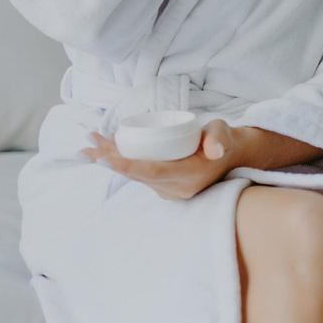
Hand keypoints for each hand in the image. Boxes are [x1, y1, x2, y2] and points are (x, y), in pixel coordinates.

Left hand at [80, 119, 237, 200]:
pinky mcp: (165, 186)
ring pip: (135, 175)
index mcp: (190, 177)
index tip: (103, 156)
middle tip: (87, 145)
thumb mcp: (224, 133)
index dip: (125, 165)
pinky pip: (140, 175)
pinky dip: (122, 163)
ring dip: (112, 161)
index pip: (151, 172)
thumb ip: (219, 138)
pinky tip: (105, 151)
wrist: (234, 157)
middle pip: (137, 175)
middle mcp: (177, 188)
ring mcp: (170, 190)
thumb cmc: (226, 140)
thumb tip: (214, 149)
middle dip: (110, 160)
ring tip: (90, 144)